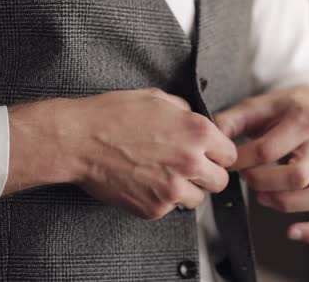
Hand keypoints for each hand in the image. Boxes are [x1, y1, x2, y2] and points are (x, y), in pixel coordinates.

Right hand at [6, 88, 235, 219]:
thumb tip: (195, 121)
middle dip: (207, 175)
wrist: (78, 140)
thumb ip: (186, 112)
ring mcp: (173, 188)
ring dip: (186, 190)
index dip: (218, 154)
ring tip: (164, 176)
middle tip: (189, 169)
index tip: (210, 156)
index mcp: (197, 133)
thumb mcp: (158, 99)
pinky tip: (146, 183)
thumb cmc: (113, 116)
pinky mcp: (154, 208)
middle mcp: (190, 162)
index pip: (230, 154)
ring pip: (198, 199)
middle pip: (220, 181)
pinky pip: (170, 209)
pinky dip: (161, 200)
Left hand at [215, 85, 308, 242]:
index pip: (268, 150)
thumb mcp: (256, 106)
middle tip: (244, 177)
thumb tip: (211, 139)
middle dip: (261, 182)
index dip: (241, 161)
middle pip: (296, 176)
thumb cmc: (281, 110)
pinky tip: (291, 232)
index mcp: (303, 121)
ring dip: (283, 202)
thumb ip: (231, 120)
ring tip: (261, 196)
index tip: (226, 162)